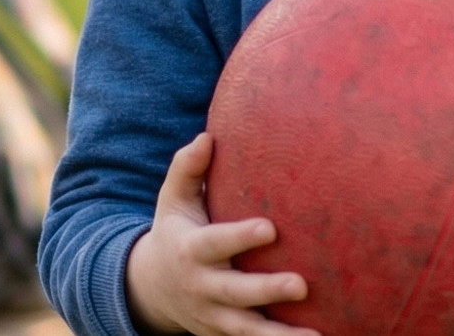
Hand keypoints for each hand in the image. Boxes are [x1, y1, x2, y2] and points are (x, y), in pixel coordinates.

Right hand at [125, 133, 317, 335]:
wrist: (152, 288)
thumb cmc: (176, 230)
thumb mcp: (172, 200)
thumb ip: (186, 169)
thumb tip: (206, 137)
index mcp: (190, 250)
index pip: (216, 244)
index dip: (240, 237)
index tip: (270, 228)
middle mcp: (202, 287)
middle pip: (235, 292)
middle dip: (266, 290)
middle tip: (301, 285)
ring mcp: (213, 315)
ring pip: (246, 329)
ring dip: (279, 335)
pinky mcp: (223, 334)